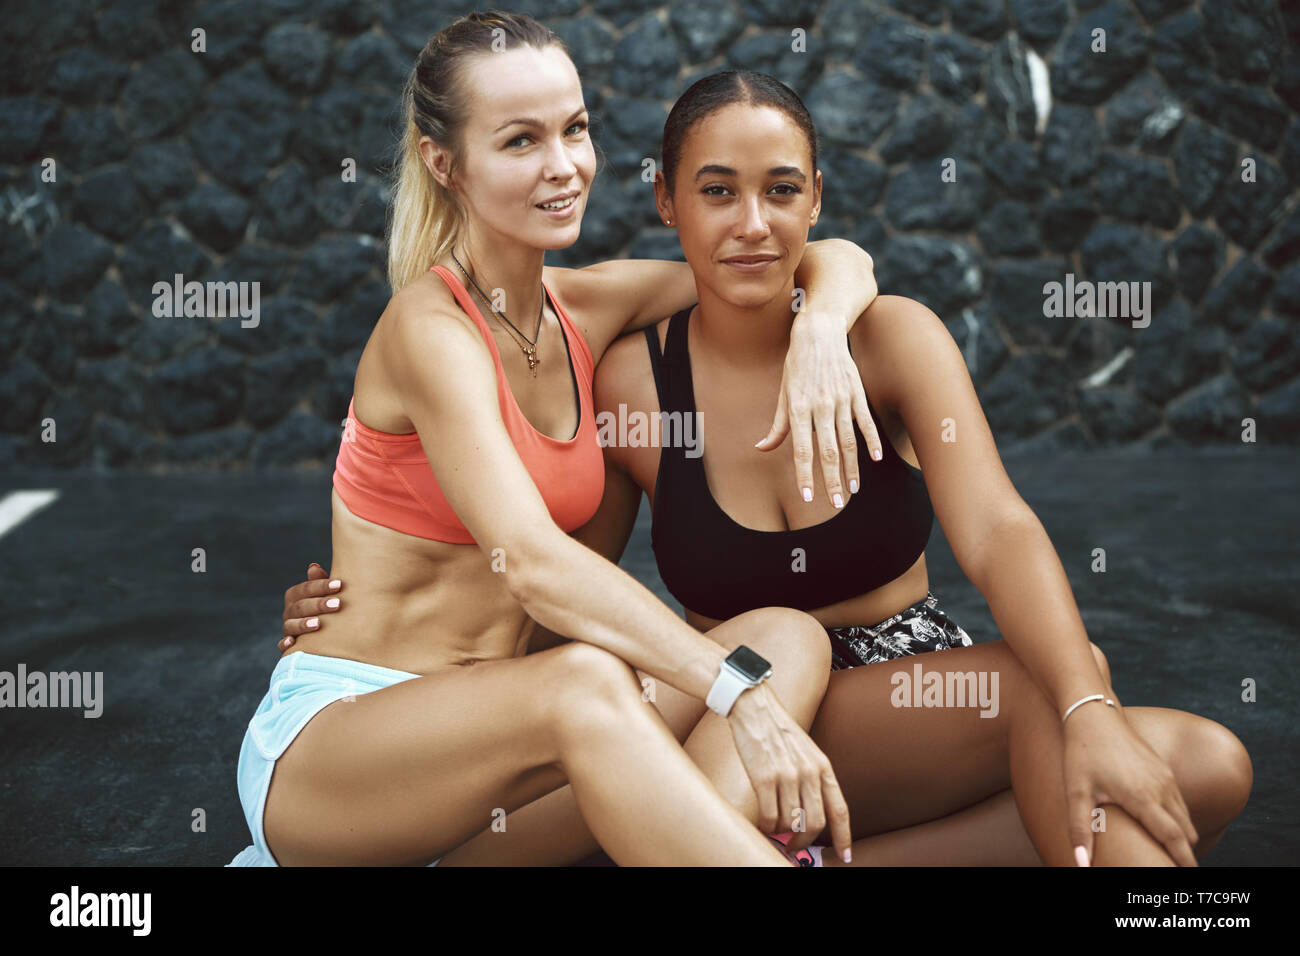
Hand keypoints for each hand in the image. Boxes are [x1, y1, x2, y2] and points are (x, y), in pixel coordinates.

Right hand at [279, 563, 342, 651]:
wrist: (328, 636)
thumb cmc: (329, 608)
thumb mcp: (327, 594)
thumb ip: (321, 582)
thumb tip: (313, 567)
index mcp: (297, 596)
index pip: (305, 589)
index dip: (321, 585)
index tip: (339, 584)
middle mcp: (290, 611)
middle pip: (300, 606)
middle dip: (318, 604)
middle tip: (337, 603)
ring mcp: (288, 628)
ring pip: (291, 625)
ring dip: (303, 624)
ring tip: (317, 623)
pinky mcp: (288, 646)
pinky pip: (282, 645)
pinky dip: (285, 644)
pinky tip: (291, 643)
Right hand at [726, 682, 852, 862]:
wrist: (754, 708)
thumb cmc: (778, 730)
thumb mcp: (806, 751)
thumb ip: (812, 779)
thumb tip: (809, 813)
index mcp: (822, 766)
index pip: (839, 809)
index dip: (844, 836)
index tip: (844, 855)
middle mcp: (808, 772)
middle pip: (816, 823)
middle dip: (805, 842)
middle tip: (795, 846)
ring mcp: (787, 776)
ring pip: (791, 823)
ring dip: (783, 834)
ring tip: (776, 830)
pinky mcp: (764, 778)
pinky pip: (769, 817)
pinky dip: (767, 827)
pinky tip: (764, 823)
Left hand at [755, 310, 882, 508]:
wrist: (819, 332)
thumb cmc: (796, 365)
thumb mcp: (782, 393)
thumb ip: (777, 426)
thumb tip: (761, 449)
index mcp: (798, 409)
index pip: (801, 451)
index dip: (805, 475)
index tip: (808, 497)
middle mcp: (821, 407)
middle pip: (828, 452)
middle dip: (832, 481)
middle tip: (837, 505)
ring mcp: (842, 400)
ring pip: (848, 442)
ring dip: (852, 469)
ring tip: (852, 490)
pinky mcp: (857, 393)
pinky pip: (865, 422)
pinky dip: (871, 441)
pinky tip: (874, 459)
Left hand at [1063, 702, 1198, 865]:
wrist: (1093, 713)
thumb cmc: (1082, 753)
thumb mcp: (1076, 792)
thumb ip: (1080, 830)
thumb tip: (1081, 865)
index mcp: (1143, 797)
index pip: (1173, 838)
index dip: (1183, 861)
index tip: (1188, 876)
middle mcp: (1161, 788)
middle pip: (1184, 831)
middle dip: (1184, 853)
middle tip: (1177, 871)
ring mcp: (1166, 777)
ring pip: (1184, 817)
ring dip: (1182, 837)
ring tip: (1173, 856)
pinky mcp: (1164, 770)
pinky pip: (1179, 803)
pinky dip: (1179, 821)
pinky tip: (1165, 829)